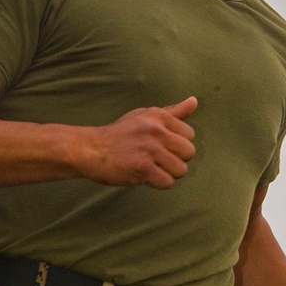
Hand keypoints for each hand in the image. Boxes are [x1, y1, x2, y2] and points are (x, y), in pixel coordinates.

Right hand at [79, 97, 196, 187]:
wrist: (92, 148)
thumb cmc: (121, 134)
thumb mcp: (146, 116)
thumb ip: (173, 112)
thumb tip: (194, 101)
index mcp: (159, 116)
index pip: (190, 135)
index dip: (177, 145)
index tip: (161, 146)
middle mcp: (156, 130)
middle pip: (189, 152)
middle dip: (176, 160)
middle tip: (158, 160)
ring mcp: (149, 149)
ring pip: (180, 170)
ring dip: (167, 173)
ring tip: (151, 168)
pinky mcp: (142, 168)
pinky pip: (167, 182)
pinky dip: (157, 183)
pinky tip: (144, 176)